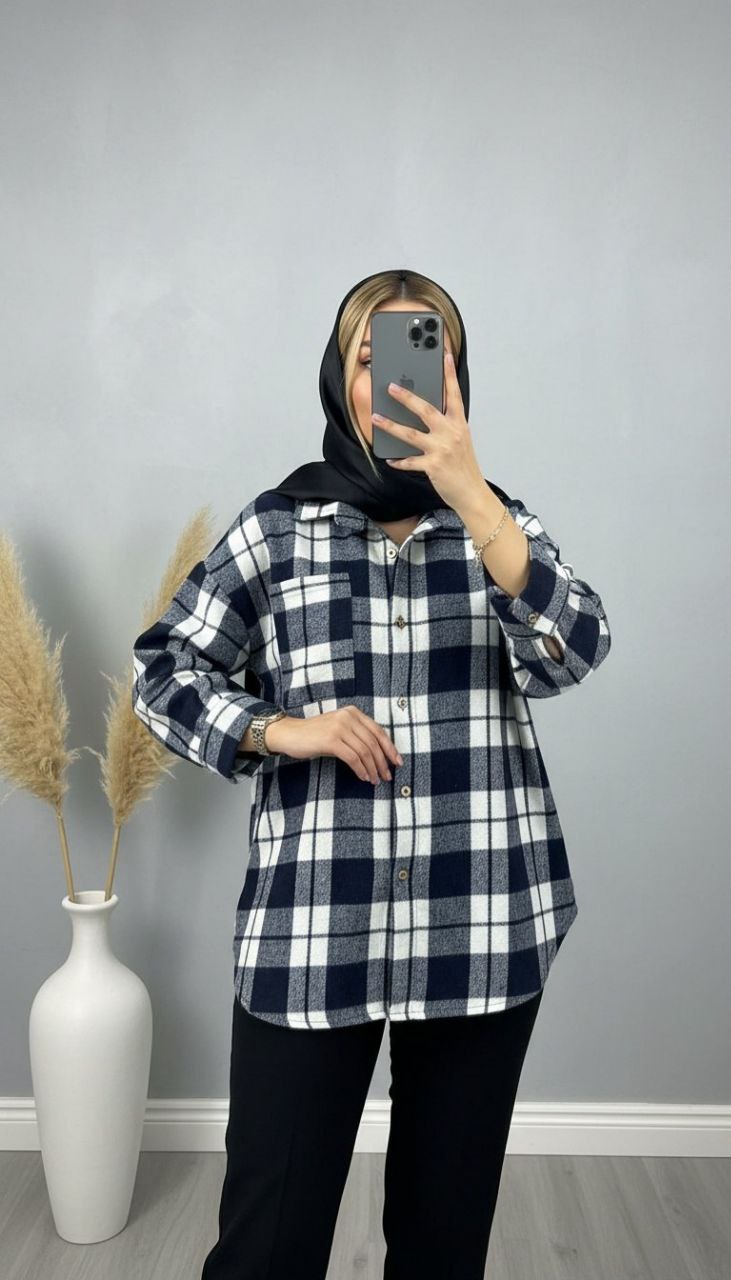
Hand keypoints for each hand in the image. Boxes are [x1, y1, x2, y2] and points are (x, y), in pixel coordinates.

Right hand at [265, 707, 402, 784]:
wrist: (290, 734)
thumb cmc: (315, 735)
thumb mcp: (339, 729)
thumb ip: (357, 735)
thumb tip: (379, 754)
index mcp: (353, 712)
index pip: (378, 731)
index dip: (390, 748)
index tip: (397, 762)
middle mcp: (348, 717)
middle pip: (373, 742)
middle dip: (383, 761)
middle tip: (387, 776)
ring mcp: (339, 727)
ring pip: (365, 751)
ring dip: (373, 768)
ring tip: (375, 780)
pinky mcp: (331, 740)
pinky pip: (353, 758)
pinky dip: (361, 770)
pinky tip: (363, 777)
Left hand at [371, 349, 485, 510]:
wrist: (472, 493)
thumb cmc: (465, 467)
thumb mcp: (461, 440)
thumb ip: (448, 425)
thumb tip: (428, 412)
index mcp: (459, 424)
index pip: (454, 394)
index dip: (449, 374)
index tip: (443, 356)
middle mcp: (451, 434)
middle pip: (426, 410)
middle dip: (406, 397)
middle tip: (391, 387)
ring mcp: (441, 450)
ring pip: (410, 434)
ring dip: (390, 425)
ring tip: (375, 418)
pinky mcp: (432, 466)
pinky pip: (409, 461)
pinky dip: (398, 460)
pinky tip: (388, 458)